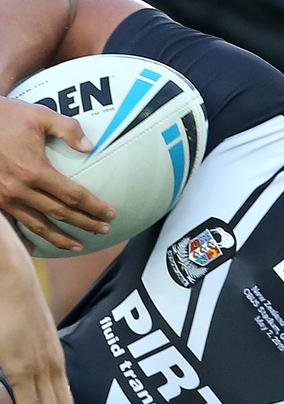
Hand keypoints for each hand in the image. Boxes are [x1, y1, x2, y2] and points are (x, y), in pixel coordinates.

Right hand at [0, 97, 115, 251]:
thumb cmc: (4, 116)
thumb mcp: (38, 115)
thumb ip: (67, 128)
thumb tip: (90, 146)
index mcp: (33, 170)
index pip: (73, 195)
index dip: (94, 206)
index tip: (111, 213)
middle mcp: (19, 189)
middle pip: (61, 213)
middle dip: (86, 223)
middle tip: (105, 230)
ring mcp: (4, 198)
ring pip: (38, 225)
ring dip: (61, 238)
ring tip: (79, 245)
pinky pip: (16, 225)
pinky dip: (30, 238)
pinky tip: (40, 247)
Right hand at [0, 216, 83, 403]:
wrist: (11, 278)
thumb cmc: (15, 303)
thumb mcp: (28, 335)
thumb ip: (30, 354)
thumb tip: (27, 369)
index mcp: (54, 356)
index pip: (66, 398)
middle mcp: (52, 363)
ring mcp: (39, 364)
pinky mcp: (20, 363)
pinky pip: (29, 399)